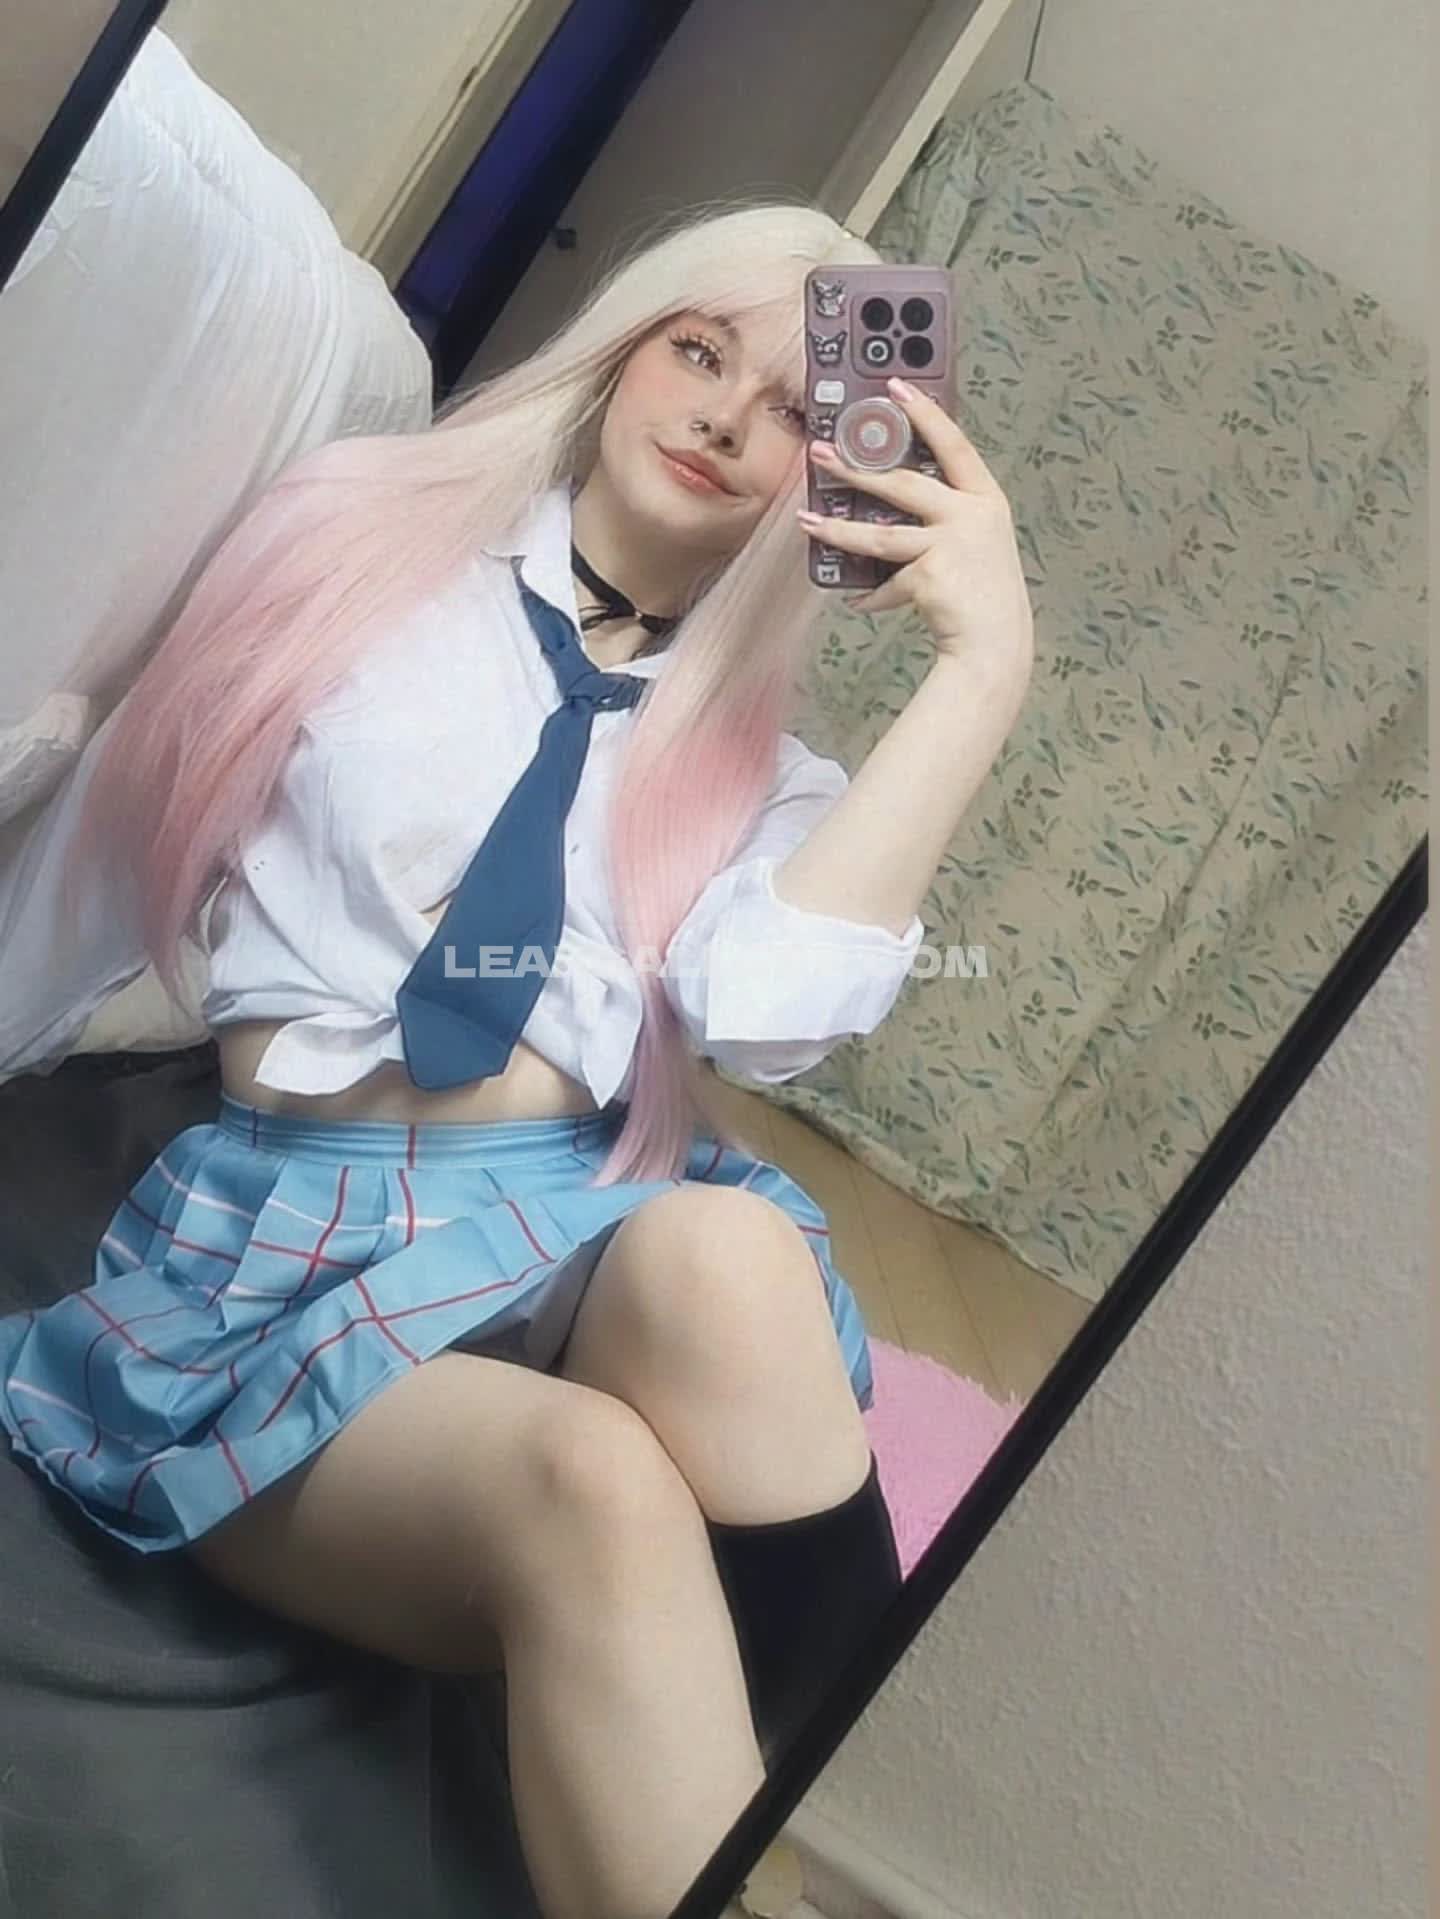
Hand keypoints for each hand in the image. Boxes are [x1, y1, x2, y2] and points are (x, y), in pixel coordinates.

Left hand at [798, 377, 1033, 677]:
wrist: (997, 643)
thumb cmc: (983, 591)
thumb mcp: (973, 541)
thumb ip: (942, 516)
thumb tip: (885, 499)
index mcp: (986, 499)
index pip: (953, 445)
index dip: (926, 414)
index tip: (896, 386)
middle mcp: (971, 516)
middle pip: (903, 483)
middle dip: (857, 468)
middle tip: (821, 454)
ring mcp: (951, 545)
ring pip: (880, 534)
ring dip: (839, 529)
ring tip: (807, 520)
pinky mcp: (930, 576)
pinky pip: (886, 582)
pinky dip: (871, 593)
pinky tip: (855, 598)